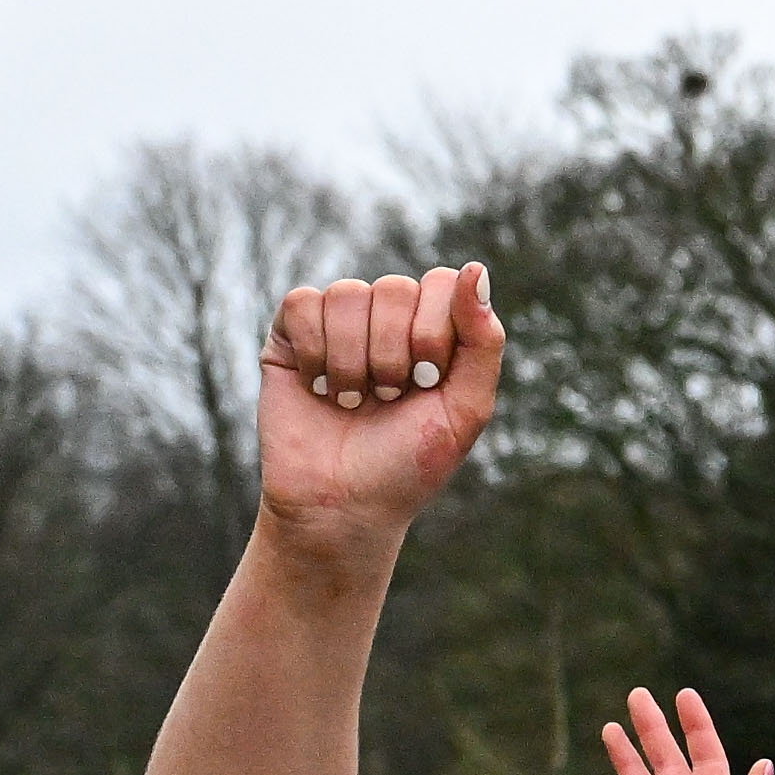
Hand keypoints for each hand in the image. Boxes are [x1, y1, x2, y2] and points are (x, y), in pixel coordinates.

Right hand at [251, 269, 506, 543]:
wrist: (342, 506)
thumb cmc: (410, 463)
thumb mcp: (467, 409)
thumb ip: (483, 340)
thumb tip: (476, 268)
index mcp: (436, 331)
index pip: (444, 282)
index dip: (435, 330)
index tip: (428, 381)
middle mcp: (388, 319)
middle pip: (395, 287)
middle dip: (395, 354)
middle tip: (389, 398)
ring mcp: (339, 323)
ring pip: (348, 293)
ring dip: (354, 360)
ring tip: (354, 400)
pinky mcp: (291, 335)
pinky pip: (303, 303)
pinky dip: (315, 352)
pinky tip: (319, 388)